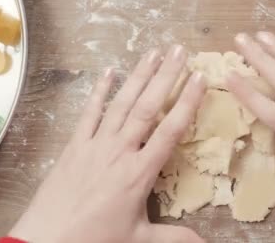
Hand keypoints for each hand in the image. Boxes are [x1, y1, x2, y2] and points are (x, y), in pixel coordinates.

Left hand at [9, 46, 205, 242]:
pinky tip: (108, 72)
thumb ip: (176, 238)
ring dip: (138, 76)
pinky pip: (89, 113)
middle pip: (147, 107)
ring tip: (152, 52)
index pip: (170, 130)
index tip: (200, 77)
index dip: (187, 102)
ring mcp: (95, 145)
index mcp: (140, 172)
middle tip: (178, 50)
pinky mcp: (74, 146)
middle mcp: (119, 151)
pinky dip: (99, 91)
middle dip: (165, 76)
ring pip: (121, 104)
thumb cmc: (95, 239)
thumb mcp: (140, 240)